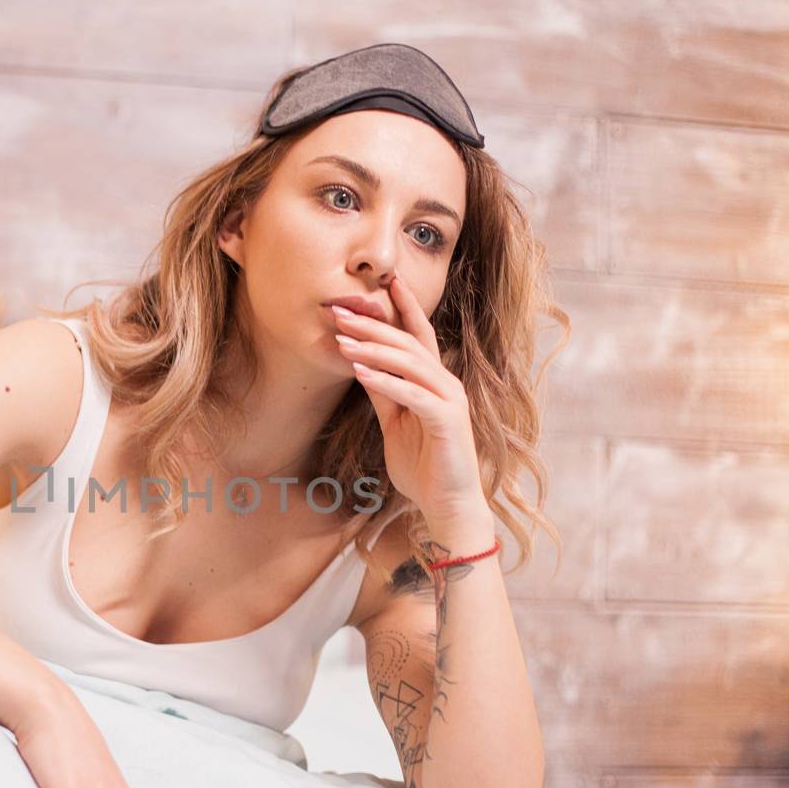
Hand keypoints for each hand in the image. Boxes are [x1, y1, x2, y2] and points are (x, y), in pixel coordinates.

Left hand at [333, 273, 487, 526]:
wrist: (446, 505)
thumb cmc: (423, 465)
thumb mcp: (395, 422)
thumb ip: (384, 393)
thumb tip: (361, 366)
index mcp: (436, 381)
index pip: (419, 334)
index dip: (402, 307)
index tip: (381, 282)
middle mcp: (447, 384)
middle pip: (409, 343)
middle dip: (372, 324)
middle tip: (338, 310)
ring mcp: (450, 401)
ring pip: (411, 363)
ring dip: (374, 349)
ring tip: (341, 339)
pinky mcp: (447, 421)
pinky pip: (413, 395)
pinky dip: (386, 381)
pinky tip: (360, 371)